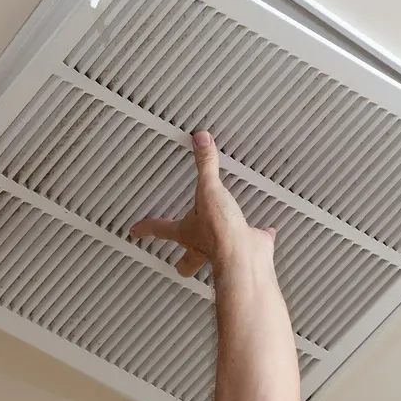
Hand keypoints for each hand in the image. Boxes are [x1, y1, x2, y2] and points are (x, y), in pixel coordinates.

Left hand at [131, 131, 274, 276]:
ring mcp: (225, 250)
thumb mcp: (209, 191)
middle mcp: (203, 246)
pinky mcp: (249, 247)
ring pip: (215, 255)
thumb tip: (200, 140)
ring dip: (217, 248)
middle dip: (183, 261)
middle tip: (179, 259)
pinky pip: (254, 239)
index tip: (136, 231)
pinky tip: (264, 231)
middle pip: (187, 260)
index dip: (147, 228)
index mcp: (187, 233)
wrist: (244, 255)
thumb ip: (205, 165)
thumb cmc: (219, 232)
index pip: (160, 228)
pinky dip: (259, 235)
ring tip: (220, 239)